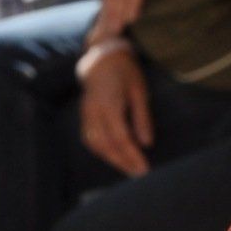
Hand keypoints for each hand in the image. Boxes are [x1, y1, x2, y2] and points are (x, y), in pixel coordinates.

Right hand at [77, 43, 153, 177]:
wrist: (101, 57)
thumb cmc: (125, 71)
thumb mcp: (139, 91)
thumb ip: (142, 118)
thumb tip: (146, 144)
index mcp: (109, 104)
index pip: (120, 138)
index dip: (132, 156)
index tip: (144, 169)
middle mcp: (94, 111)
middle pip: (105, 145)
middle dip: (122, 162)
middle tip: (138, 174)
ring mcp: (86, 113)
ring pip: (94, 144)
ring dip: (110, 159)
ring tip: (127, 168)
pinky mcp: (83, 115)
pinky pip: (89, 138)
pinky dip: (101, 150)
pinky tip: (114, 156)